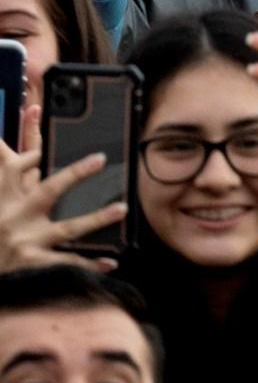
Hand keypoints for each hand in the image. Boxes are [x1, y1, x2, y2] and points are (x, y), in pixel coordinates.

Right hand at [0, 106, 123, 273]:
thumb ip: (9, 172)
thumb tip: (4, 141)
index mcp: (5, 197)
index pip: (18, 166)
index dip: (33, 146)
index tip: (47, 119)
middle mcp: (16, 216)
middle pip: (49, 190)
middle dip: (75, 174)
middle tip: (100, 158)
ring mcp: (25, 240)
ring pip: (67, 227)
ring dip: (96, 218)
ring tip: (122, 209)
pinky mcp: (32, 263)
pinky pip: (67, 262)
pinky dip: (90, 262)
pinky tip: (112, 262)